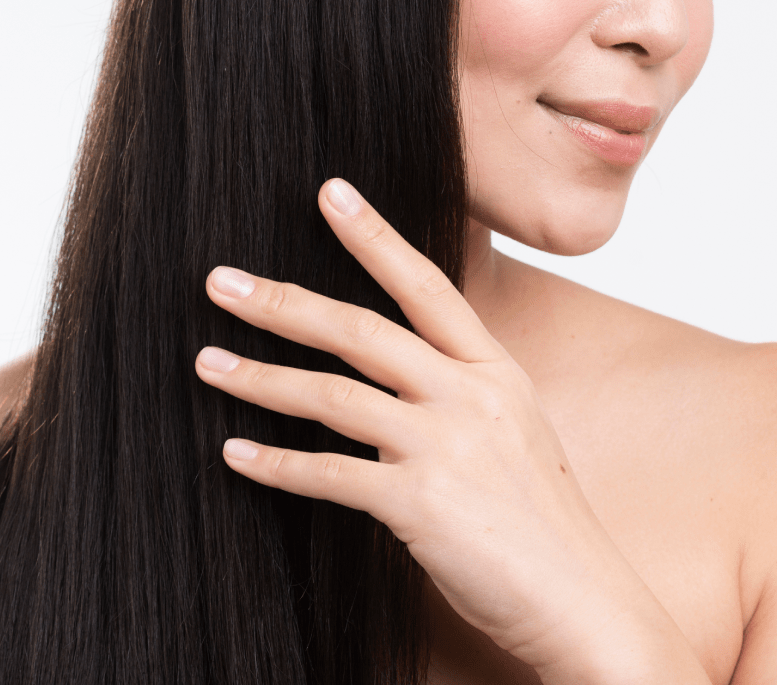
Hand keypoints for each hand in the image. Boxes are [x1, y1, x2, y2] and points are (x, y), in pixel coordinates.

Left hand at [195, 179, 708, 683]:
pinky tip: (237, 453)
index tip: (331, 193)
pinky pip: (330, 474)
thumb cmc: (541, 516)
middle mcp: (469, 394)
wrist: (582, 598)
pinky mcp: (420, 503)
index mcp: (493, 368)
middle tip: (222, 281)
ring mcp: (445, 446)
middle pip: (362, 330)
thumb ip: (455, 388)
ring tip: (208, 362)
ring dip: (261, 377)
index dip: (375, 236)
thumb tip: (390, 375)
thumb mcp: (514, 424)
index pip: (427, 283)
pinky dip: (277, 464)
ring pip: (334, 395)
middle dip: (284, 301)